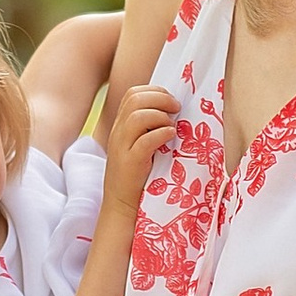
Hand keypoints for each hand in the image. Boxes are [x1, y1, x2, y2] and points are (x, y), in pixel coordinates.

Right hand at [97, 81, 178, 219]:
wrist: (121, 204)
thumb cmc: (137, 175)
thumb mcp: (139, 145)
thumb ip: (150, 128)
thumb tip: (175, 112)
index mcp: (120, 125)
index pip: (132, 94)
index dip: (155, 91)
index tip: (171, 101)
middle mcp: (118, 132)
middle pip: (135, 99)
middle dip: (160, 99)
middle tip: (177, 109)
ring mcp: (122, 147)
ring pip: (137, 117)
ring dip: (160, 116)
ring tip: (173, 125)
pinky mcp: (130, 163)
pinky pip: (144, 141)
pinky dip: (161, 134)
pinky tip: (171, 136)